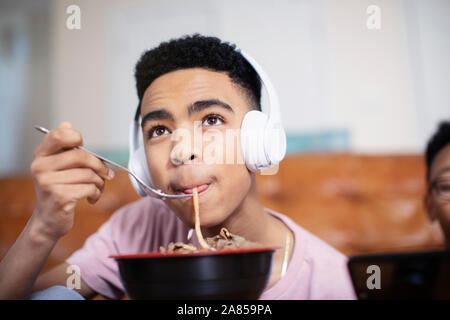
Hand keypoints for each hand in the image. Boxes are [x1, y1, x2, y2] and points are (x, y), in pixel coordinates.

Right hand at [29, 122, 113, 241]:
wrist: (49, 220)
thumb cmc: (59, 190)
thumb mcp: (58, 167)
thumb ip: (64, 147)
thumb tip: (67, 124)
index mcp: (41, 156)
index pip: (59, 135)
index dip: (76, 137)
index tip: (84, 146)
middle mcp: (40, 167)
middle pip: (81, 156)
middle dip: (99, 166)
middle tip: (106, 174)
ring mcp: (48, 182)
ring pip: (88, 174)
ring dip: (100, 183)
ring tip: (98, 189)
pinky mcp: (60, 197)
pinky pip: (89, 188)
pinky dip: (96, 194)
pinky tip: (91, 198)